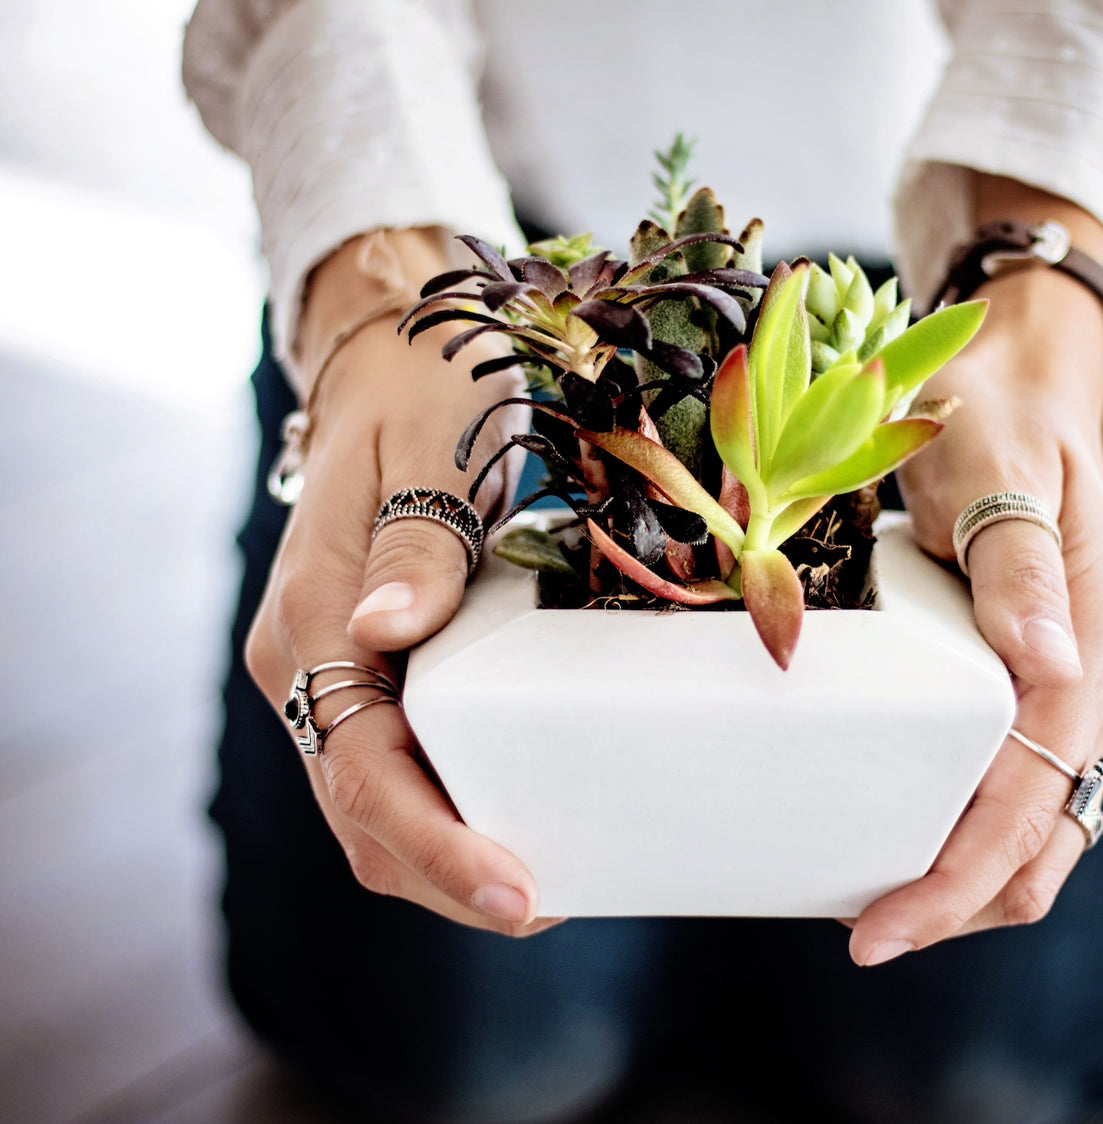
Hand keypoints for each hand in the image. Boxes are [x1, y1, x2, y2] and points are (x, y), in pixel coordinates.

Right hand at [243, 231, 556, 935]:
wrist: (391, 366)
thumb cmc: (420, 397)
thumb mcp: (427, 452)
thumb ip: (413, 544)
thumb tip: (385, 633)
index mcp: (311, 625)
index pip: (365, 773)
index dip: (440, 847)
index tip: (519, 896)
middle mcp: (310, 667)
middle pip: (366, 817)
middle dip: (450, 881)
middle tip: (553, 905)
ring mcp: (338, 675)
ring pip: (378, 809)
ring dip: (452, 861)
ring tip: (552, 883)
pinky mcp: (374, 674)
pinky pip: (403, 768)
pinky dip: (456, 813)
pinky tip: (523, 817)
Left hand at [848, 182, 1102, 965]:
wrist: (1024, 390)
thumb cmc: (996, 422)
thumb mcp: (993, 470)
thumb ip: (1018, 564)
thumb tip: (1049, 665)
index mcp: (1095, 654)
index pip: (1027, 804)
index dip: (955, 880)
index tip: (877, 929)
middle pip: (1040, 848)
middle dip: (956, 905)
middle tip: (862, 933)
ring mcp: (1084, 697)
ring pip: (1037, 836)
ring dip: (964, 883)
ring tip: (874, 903)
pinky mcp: (1054, 694)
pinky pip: (1022, 796)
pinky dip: (971, 839)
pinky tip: (908, 839)